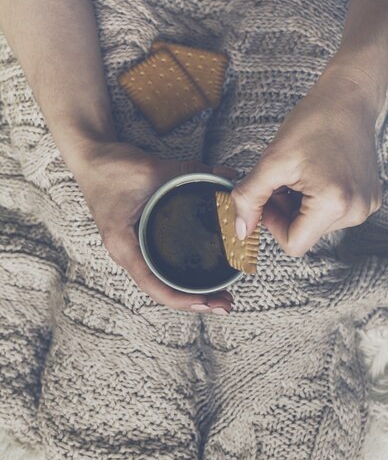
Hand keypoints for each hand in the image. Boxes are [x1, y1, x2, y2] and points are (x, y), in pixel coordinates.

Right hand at [72, 140, 237, 312]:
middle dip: (194, 301)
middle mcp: (125, 252)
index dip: (181, 300)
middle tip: (226, 304)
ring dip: (190, 291)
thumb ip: (190, 172)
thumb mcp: (151, 169)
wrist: (90, 156)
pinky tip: (202, 275)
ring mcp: (131, 248)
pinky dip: (182, 274)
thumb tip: (227, 176)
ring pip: (161, 281)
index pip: (152, 285)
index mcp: (123, 244)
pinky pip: (160, 266)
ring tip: (219, 295)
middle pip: (161, 290)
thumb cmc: (110, 166)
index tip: (208, 303)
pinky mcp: (138, 239)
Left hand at [230, 61, 382, 256]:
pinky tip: (317, 174)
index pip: (293, 244)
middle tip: (283, 179)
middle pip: (304, 234)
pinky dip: (316, 200)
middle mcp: (356, 212)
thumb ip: (250, 198)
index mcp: (334, 204)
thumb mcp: (271, 161)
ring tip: (302, 174)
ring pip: (315, 225)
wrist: (349, 98)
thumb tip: (241, 230)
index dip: (273, 224)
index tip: (270, 196)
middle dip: (286, 212)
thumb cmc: (314, 122)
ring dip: (299, 205)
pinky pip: (331, 214)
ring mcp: (365, 206)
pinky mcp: (368, 199)